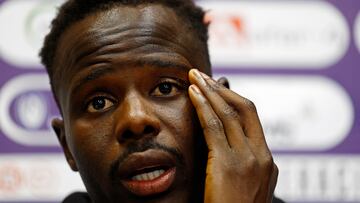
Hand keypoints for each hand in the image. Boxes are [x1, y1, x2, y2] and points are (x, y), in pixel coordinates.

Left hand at [188, 69, 277, 202]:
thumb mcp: (245, 185)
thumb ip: (240, 163)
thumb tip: (225, 144)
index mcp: (267, 161)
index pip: (252, 118)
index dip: (233, 99)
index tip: (216, 88)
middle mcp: (261, 155)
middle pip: (245, 109)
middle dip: (222, 89)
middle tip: (202, 75)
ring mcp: (248, 159)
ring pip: (230, 113)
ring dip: (211, 92)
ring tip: (195, 77)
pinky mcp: (228, 164)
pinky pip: (215, 126)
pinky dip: (204, 106)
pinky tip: (193, 94)